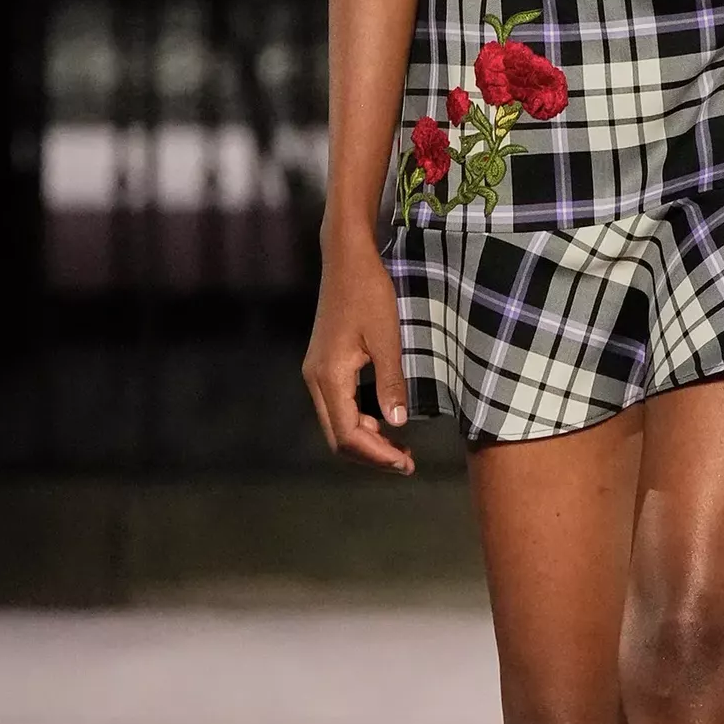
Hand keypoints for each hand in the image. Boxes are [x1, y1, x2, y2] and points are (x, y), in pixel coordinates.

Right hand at [302, 242, 416, 473]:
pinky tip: (384, 423)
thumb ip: (390, 382)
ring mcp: (317, 374)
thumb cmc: (369, 293)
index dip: (377, 455)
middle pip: (338, 437)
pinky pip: (338, 407)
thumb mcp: (387, 338)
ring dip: (366, 441)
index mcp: (329, 376)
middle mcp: (316, 380)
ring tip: (400, 448)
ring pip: (336, 424)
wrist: (346, 260)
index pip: (348, 434)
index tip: (406, 463)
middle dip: (371, 455)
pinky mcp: (324, 367)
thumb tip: (397, 424)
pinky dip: (360, 423)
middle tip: (407, 463)